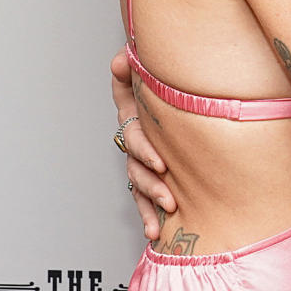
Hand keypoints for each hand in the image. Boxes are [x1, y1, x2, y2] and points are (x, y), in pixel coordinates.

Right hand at [111, 48, 175, 241]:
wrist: (168, 86)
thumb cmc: (157, 78)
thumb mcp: (146, 70)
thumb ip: (133, 66)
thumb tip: (121, 59)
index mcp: (132, 114)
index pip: (133, 134)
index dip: (145, 150)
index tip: (162, 164)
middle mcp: (134, 138)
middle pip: (136, 164)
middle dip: (151, 183)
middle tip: (168, 196)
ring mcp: (141, 157)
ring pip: (138, 183)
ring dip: (149, 202)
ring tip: (162, 218)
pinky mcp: (151, 172)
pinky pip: (144, 197)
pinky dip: (148, 214)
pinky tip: (154, 231)